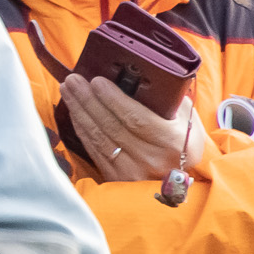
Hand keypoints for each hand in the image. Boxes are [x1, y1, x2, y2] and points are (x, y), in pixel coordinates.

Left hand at [65, 76, 190, 184]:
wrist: (178, 178)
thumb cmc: (181, 140)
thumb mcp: (186, 119)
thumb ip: (168, 100)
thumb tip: (142, 75)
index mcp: (174, 142)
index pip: (137, 119)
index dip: (113, 99)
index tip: (97, 81)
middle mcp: (154, 159)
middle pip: (112, 126)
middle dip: (88, 100)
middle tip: (73, 79)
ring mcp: (134, 171)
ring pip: (99, 137)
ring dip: (79, 110)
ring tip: (67, 89)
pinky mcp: (117, 178)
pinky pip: (93, 149)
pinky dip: (81, 127)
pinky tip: (73, 110)